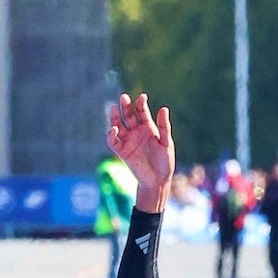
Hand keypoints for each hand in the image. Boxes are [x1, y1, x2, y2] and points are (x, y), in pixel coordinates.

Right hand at [107, 93, 175, 210]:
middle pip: (128, 116)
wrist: (158, 180)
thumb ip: (164, 127)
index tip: (142, 97)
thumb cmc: (165, 161)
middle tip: (124, 97)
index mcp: (148, 127)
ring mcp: (128, 141)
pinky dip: (111, 135)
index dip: (141, 104)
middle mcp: (136, 132)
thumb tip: (164, 108)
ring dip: (114, 117)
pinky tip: (113, 129)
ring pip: (118, 125)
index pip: (142, 112)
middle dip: (125, 106)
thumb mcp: (167, 143)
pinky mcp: (122, 151)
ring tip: (113, 108)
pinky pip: (113, 142)